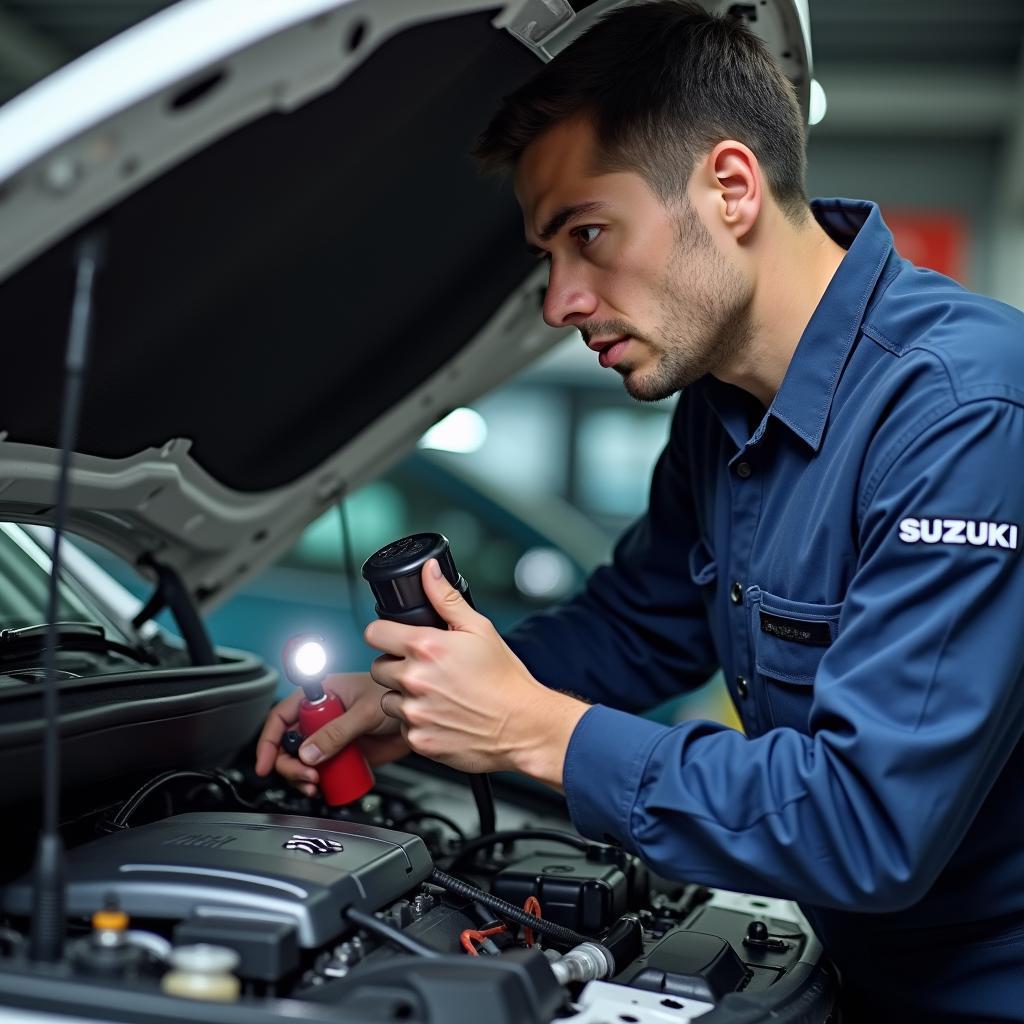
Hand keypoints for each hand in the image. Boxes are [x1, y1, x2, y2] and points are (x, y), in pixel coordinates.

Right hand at [254, 672, 409, 795]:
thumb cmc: (396, 696)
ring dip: (302, 777)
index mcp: (321, 694)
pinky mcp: (344, 753)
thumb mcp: (364, 712)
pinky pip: (322, 771)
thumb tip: (309, 753)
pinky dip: (318, 783)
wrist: (422, 716)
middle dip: (289, 764)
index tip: (265, 763)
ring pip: (303, 761)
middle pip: (289, 744)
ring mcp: (332, 736)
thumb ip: (336, 731)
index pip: (282, 715)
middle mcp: (322, 715)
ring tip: (315, 784)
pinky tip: (324, 787)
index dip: (269, 740)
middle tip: (305, 776)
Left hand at [365, 560, 588, 785]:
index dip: (385, 634)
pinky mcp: (418, 739)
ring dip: (404, 696)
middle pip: (378, 667)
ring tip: (436, 695)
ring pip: (387, 699)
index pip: (374, 633)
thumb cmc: (505, 679)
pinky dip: (416, 722)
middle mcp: (415, 679)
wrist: (524, 726)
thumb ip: (445, 598)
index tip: (395, 639)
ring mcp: (414, 712)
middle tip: (426, 670)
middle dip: (397, 666)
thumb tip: (428, 571)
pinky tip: (441, 715)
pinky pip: (402, 726)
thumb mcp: (479, 629)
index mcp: (426, 647)